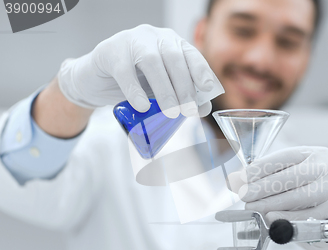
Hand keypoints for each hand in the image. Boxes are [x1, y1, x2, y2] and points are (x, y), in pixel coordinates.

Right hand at [57, 24, 222, 117]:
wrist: (96, 80)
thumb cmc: (134, 83)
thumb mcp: (160, 89)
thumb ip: (181, 96)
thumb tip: (203, 109)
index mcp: (170, 43)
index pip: (190, 53)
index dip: (200, 70)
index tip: (208, 89)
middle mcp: (153, 37)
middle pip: (173, 57)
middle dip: (184, 86)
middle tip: (189, 110)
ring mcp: (130, 41)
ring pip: (151, 62)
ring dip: (164, 89)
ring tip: (171, 112)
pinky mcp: (109, 52)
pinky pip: (124, 70)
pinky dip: (135, 91)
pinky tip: (142, 106)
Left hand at [230, 146, 327, 249]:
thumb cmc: (310, 198)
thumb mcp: (294, 181)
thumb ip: (270, 178)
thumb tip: (236, 181)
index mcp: (316, 154)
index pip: (285, 157)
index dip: (260, 167)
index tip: (241, 178)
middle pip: (292, 176)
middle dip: (263, 186)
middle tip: (244, 195)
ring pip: (300, 196)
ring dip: (272, 203)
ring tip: (253, 208)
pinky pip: (309, 216)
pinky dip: (287, 218)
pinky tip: (272, 218)